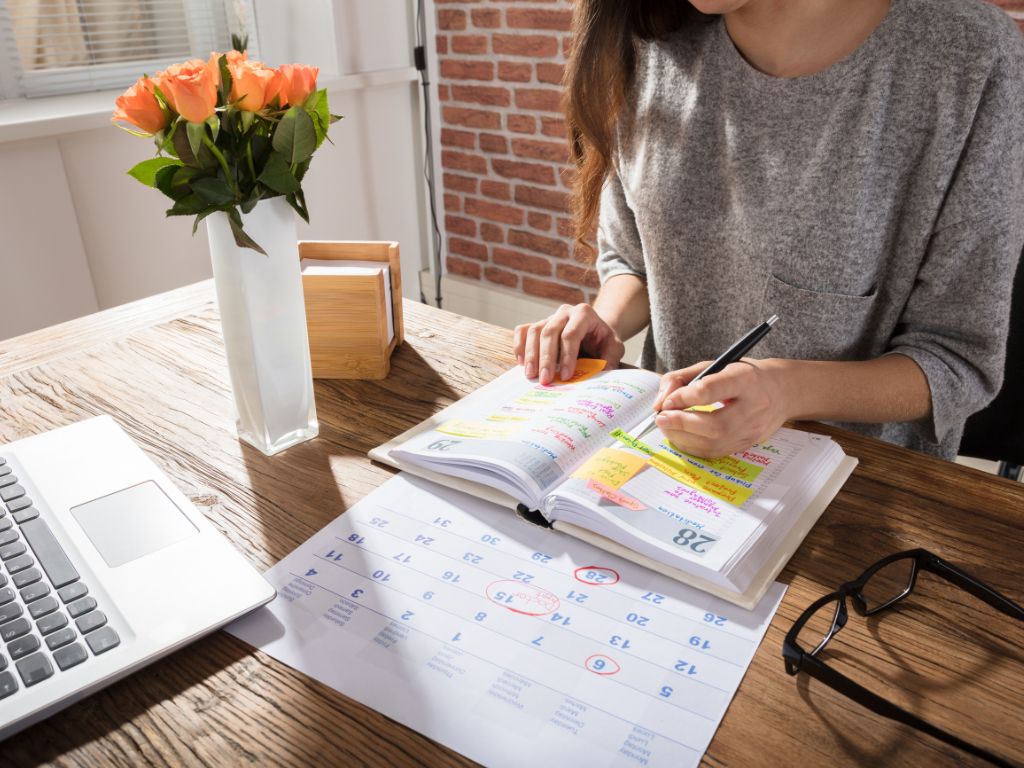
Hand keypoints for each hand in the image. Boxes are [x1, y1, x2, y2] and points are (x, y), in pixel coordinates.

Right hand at [513, 303, 625, 384]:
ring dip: (531, 355)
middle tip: (545, 380)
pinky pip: (522, 331)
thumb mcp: (614, 347)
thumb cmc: (603, 340)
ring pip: (534, 331)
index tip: (566, 376)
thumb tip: (603, 374)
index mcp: (584, 314)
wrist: (594, 331)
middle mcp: (564, 312)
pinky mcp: (538, 325)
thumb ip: (610, 359)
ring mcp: (549, 317)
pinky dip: (519, 346)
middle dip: (546, 358)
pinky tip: (522, 363)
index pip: (571, 334)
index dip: (567, 356)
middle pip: (549, 332)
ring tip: (531, 375)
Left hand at [653, 358, 791, 457]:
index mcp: (745, 379)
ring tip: (667, 427)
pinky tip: (681, 436)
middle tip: (661, 418)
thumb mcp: (714, 365)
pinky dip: (692, 447)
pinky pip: (716, 452)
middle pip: (714, 425)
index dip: (684, 397)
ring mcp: (753, 429)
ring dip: (682, 438)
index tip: (666, 402)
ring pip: (714, 443)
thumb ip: (682, 378)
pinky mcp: (748, 444)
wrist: (783, 390)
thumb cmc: (743, 375)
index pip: (712, 390)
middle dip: (681, 424)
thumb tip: (660, 402)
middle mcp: (753, 406)